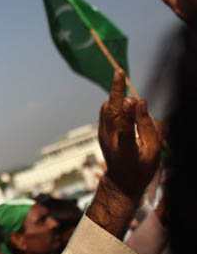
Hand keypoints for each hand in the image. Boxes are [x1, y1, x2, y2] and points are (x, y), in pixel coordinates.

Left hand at [98, 68, 160, 198]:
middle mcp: (110, 140)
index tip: (132, 101)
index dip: (129, 115)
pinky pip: (106, 112)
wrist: (121, 182)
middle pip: (112, 111)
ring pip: (107, 108)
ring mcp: (103, 135)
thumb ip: (148, 127)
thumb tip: (141, 101)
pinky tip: (122, 98)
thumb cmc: (142, 167)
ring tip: (121, 80)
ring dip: (116, 95)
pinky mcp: (101, 131)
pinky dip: (114, 102)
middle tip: (119, 71)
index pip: (126, 129)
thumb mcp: (152, 152)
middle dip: (117, 90)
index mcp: (126, 149)